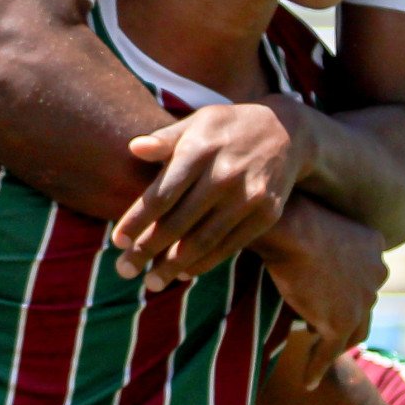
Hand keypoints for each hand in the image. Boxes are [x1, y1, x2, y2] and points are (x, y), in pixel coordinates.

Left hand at [111, 100, 305, 290]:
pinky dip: (206, 263)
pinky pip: (230, 245)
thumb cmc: (228, 127)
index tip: (116, 242)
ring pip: (204, 240)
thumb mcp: (198, 121)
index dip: (137, 220)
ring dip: (174, 266)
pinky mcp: (266, 213)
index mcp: (200, 150)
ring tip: (152, 283)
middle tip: (124, 270)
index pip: (161, 194)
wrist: (288, 133)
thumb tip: (134, 148)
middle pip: (178, 222)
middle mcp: (224, 175)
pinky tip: (184, 273)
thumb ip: (166, 138)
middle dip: (147, 250)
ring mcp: (248, 196)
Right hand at [255, 199, 385, 387]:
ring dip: (336, 344)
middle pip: (364, 306)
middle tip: (324, 329)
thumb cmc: (290, 215)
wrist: (290, 227)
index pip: (366, 277)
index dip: (350, 291)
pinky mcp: (342, 321)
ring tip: (320, 354)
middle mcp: (377, 272)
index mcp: (374, 245)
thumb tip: (293, 247)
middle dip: (348, 317)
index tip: (332, 299)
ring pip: (353, 331)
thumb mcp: (313, 224)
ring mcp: (362, 299)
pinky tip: (308, 381)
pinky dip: (318, 367)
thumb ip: (317, 241)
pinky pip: (330, 351)